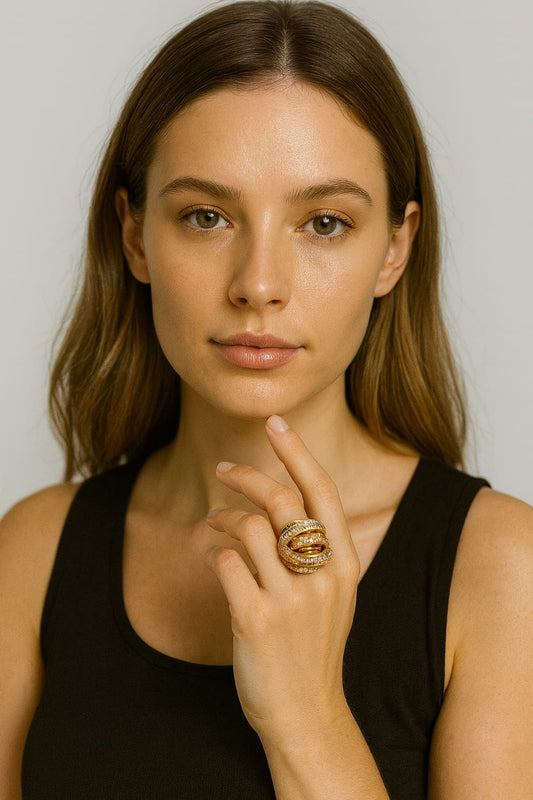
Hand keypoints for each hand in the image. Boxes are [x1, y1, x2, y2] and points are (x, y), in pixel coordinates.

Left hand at [204, 415, 359, 739]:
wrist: (306, 714)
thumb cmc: (313, 647)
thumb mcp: (332, 595)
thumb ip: (318, 550)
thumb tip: (281, 496)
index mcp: (345, 564)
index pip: (322, 490)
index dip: (297, 450)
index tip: (275, 423)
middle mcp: (323, 576)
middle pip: (281, 499)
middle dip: (246, 475)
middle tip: (221, 469)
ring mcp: (291, 600)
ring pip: (248, 525)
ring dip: (221, 515)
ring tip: (212, 521)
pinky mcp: (256, 620)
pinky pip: (225, 561)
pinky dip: (212, 549)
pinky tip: (213, 556)